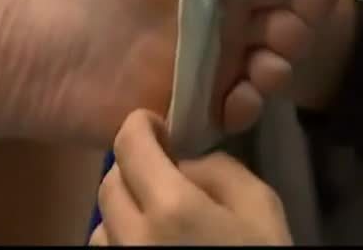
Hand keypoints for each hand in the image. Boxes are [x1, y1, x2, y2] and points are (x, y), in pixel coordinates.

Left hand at [91, 109, 291, 245]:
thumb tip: (183, 164)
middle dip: (134, 167)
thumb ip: (219, 171)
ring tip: (158, 218)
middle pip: (109, 181)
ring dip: (124, 209)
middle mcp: (132, 238)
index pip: (130, 144)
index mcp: (171, 207)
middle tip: (164, 170)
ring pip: (101, 222)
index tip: (157, 126)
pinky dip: (120, 242)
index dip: (140, 125)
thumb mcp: (261, 208)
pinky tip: (151, 249)